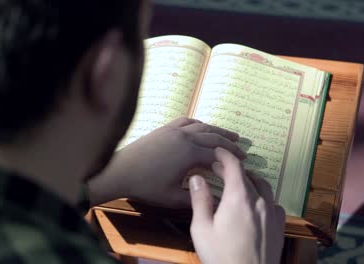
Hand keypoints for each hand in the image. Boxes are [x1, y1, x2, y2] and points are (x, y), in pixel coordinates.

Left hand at [88, 117, 246, 207]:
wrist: (120, 171)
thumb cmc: (146, 186)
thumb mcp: (173, 197)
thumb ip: (197, 198)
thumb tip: (217, 200)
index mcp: (189, 153)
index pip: (218, 154)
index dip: (232, 159)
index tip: (244, 163)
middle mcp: (185, 137)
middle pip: (214, 138)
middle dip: (230, 144)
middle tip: (243, 149)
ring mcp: (174, 130)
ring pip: (203, 126)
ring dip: (219, 131)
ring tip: (232, 135)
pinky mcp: (165, 128)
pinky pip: (187, 121)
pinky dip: (200, 123)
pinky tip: (204, 127)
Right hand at [189, 147, 285, 263]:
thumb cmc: (221, 256)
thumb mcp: (202, 229)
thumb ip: (200, 200)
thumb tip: (197, 177)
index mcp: (239, 198)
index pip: (234, 166)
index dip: (225, 155)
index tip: (217, 151)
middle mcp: (259, 201)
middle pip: (248, 175)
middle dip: (232, 169)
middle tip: (219, 169)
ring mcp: (272, 213)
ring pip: (263, 187)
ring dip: (250, 180)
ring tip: (239, 183)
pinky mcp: (279, 226)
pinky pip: (273, 203)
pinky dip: (263, 197)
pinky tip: (256, 205)